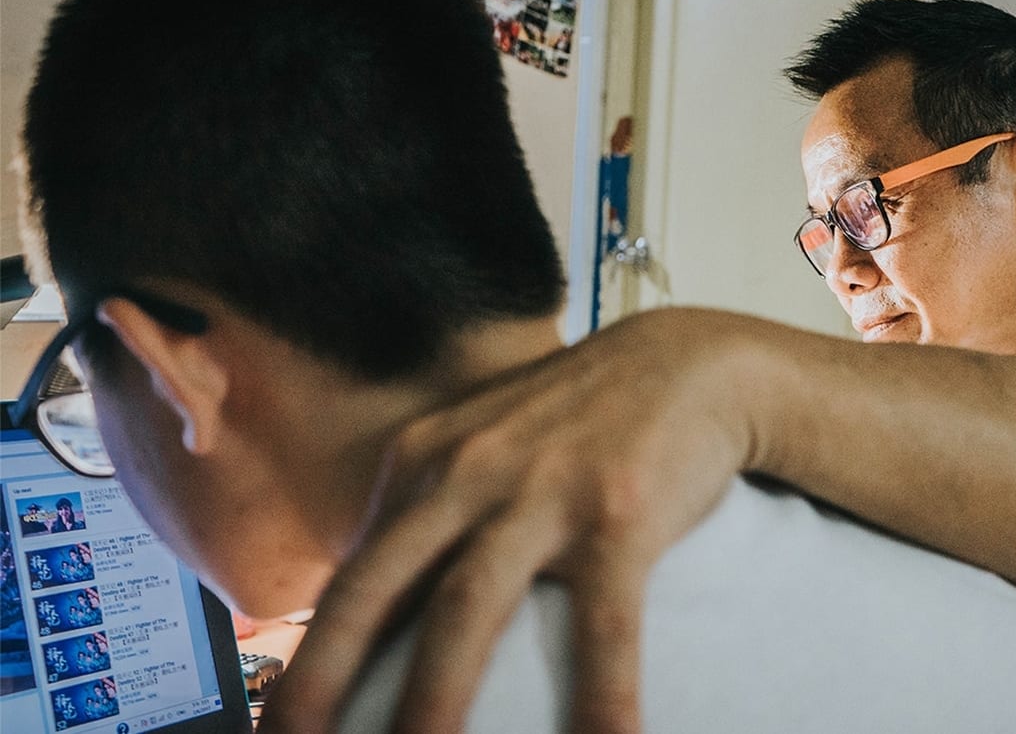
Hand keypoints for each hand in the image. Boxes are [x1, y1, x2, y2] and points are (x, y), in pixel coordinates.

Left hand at [260, 308, 760, 732]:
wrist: (689, 361)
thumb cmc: (582, 420)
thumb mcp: (488, 442)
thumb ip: (436, 510)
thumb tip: (384, 610)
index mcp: (427, 460)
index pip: (353, 573)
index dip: (308, 657)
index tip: (284, 728)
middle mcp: (468, 471)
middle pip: (375, 589)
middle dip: (322, 680)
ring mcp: (542, 491)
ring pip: (464, 608)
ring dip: (431, 700)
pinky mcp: (619, 513)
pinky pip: (602, 626)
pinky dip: (596, 698)